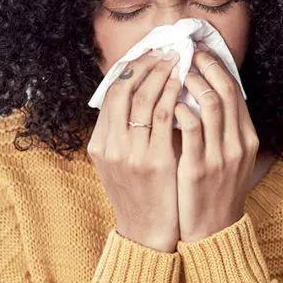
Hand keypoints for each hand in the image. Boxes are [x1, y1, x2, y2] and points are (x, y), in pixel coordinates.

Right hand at [87, 48, 182, 251]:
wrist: (146, 232)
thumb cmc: (137, 194)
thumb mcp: (117, 163)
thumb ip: (120, 133)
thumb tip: (135, 95)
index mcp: (100, 144)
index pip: (111, 93)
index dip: (130, 69)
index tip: (148, 55)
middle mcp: (111, 146)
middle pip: (124, 90)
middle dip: (146, 65)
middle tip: (165, 51)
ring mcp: (131, 153)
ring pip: (143, 98)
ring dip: (162, 74)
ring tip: (177, 60)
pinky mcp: (155, 161)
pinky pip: (163, 117)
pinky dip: (172, 95)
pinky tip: (183, 84)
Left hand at [173, 42, 259, 241]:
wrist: (213, 230)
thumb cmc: (215, 189)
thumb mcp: (229, 157)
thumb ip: (222, 129)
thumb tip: (204, 95)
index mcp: (247, 138)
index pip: (235, 91)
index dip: (218, 66)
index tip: (200, 51)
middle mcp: (238, 143)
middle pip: (226, 90)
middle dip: (205, 65)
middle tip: (185, 50)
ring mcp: (221, 156)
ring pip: (211, 104)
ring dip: (192, 81)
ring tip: (175, 69)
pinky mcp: (199, 168)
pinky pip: (190, 128)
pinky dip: (180, 109)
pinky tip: (167, 102)